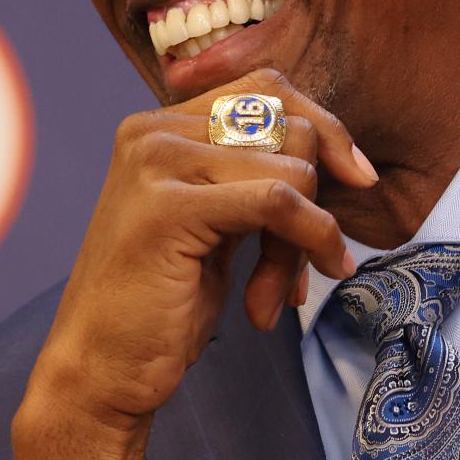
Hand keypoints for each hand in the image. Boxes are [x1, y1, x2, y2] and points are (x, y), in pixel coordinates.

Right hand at [11, 68, 376, 459]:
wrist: (100, 369)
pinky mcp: (171, 205)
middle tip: (307, 262)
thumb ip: (254, 174)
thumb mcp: (214, 219)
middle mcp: (154, 130)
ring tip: (278, 292)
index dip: (323, 126)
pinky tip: (288, 295)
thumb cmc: (161, 300)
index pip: (267, 90)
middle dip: (316, 195)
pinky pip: (278, 202)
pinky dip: (308, 238)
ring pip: (290, 170)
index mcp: (160, 125)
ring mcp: (158, 161)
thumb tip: (339, 153)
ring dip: (305, 239)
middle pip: (286, 128)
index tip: (359, 176)